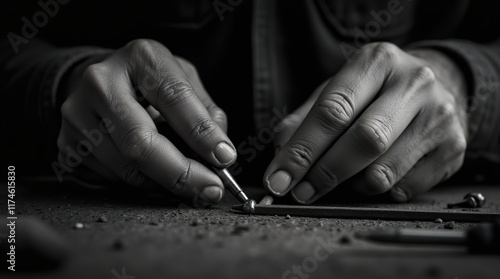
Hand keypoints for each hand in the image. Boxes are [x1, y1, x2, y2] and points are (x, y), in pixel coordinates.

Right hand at [57, 39, 234, 204]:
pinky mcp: (67, 143)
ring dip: (164, 184)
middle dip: (182, 174)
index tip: (224, 159)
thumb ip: (207, 113)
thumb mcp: (185, 81)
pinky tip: (155, 174)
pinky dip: (142, 184)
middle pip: (140, 143)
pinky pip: (111, 179)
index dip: (201, 133)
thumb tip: (219, 156)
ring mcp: (77, 114)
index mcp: (140, 59)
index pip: (174, 99)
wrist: (103, 82)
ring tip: (185, 180)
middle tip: (210, 189)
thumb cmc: (152, 83)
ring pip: (126, 169)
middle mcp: (101, 82)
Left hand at [264, 42, 467, 203]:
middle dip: (325, 173)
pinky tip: (373, 176)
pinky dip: (378, 192)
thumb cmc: (373, 92)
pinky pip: (405, 189)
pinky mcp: (454, 147)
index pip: (334, 110)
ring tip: (342, 179)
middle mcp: (414, 82)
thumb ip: (303, 120)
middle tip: (301, 193)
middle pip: (365, 140)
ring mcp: (440, 115)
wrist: (433, 87)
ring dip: (352, 186)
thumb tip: (281, 155)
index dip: (302, 150)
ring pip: (384, 172)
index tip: (278, 179)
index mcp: (377, 61)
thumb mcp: (336, 91)